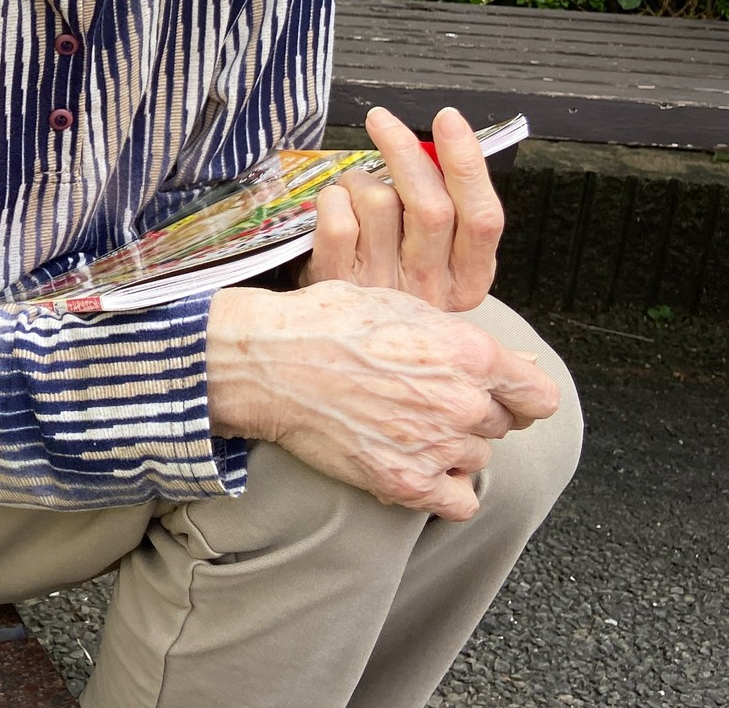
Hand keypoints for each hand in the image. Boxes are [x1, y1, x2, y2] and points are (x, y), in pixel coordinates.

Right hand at [206, 280, 558, 519]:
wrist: (270, 362)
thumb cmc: (328, 322)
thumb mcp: (401, 306)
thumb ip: (463, 339)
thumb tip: (521, 364)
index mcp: (469, 352)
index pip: (539, 396)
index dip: (519, 394)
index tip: (499, 394)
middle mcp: (463, 402)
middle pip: (500, 426)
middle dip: (471, 413)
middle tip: (424, 397)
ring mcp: (437, 445)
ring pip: (476, 459)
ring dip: (451, 447)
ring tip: (403, 423)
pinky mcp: (407, 482)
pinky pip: (458, 501)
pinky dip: (442, 488)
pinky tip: (413, 463)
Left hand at [299, 105, 503, 311]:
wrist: (342, 325)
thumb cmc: (388, 270)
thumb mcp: (435, 251)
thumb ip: (444, 204)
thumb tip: (433, 146)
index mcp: (468, 279)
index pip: (483, 217)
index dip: (467, 163)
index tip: (449, 120)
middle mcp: (430, 287)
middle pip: (431, 206)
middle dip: (405, 151)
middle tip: (381, 120)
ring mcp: (383, 287)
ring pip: (378, 202)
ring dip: (360, 180)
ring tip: (355, 193)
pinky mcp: (339, 282)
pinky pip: (339, 215)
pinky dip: (333, 198)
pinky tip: (336, 208)